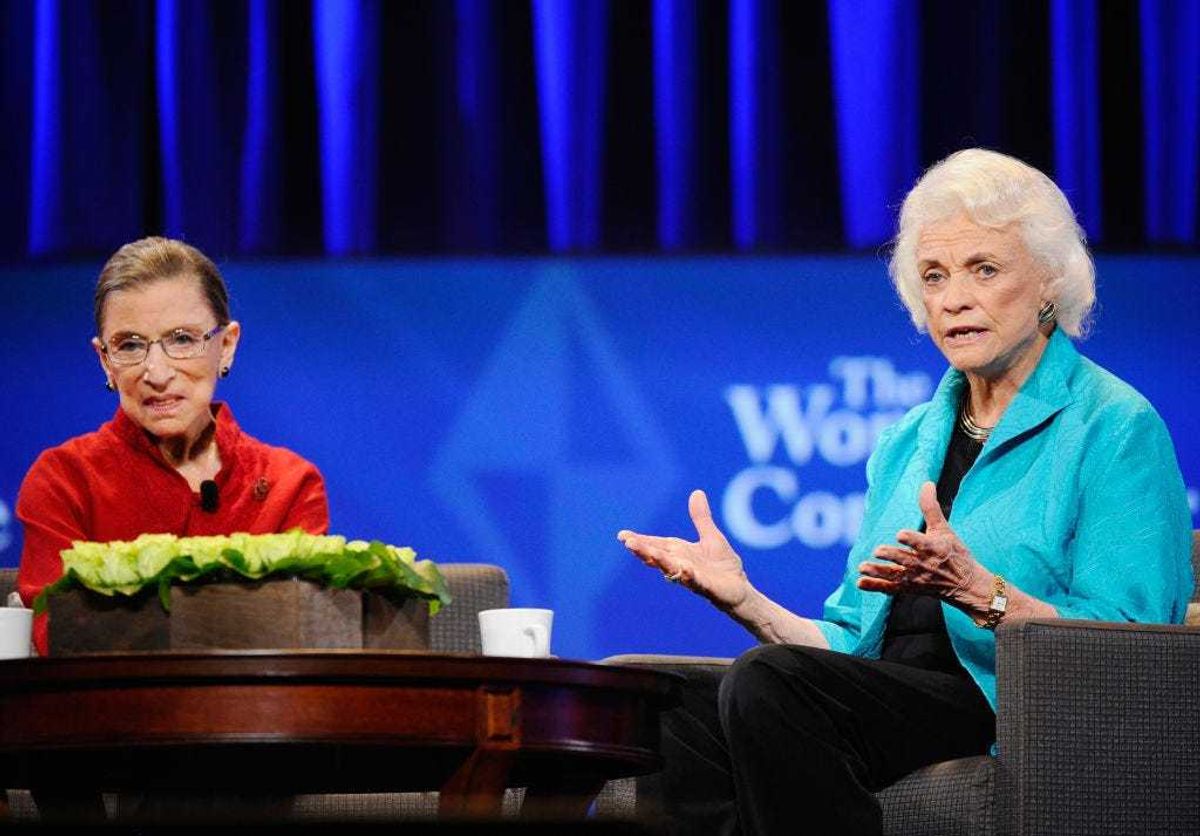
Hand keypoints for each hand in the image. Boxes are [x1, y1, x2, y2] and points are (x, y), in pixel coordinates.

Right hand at [618, 490, 751, 610]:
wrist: (740, 588)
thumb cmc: (722, 566)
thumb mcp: (711, 536)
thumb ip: (701, 518)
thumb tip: (696, 492)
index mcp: (679, 552)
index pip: (656, 544)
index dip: (640, 540)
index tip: (622, 535)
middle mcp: (681, 564)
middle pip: (658, 556)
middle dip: (643, 550)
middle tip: (627, 542)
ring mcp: (692, 576)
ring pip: (672, 569)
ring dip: (660, 562)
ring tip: (648, 554)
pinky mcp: (707, 587)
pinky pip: (695, 581)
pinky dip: (688, 576)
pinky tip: (683, 569)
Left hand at [857, 481, 988, 610]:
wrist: (966, 585)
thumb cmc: (954, 553)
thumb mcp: (944, 529)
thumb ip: (931, 507)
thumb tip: (926, 483)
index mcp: (933, 548)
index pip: (921, 543)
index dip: (911, 539)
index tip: (900, 534)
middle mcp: (923, 564)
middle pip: (905, 560)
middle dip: (892, 556)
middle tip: (878, 551)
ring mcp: (915, 578)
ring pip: (895, 575)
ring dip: (878, 572)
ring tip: (862, 567)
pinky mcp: (908, 588)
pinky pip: (890, 589)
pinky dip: (875, 586)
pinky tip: (860, 582)